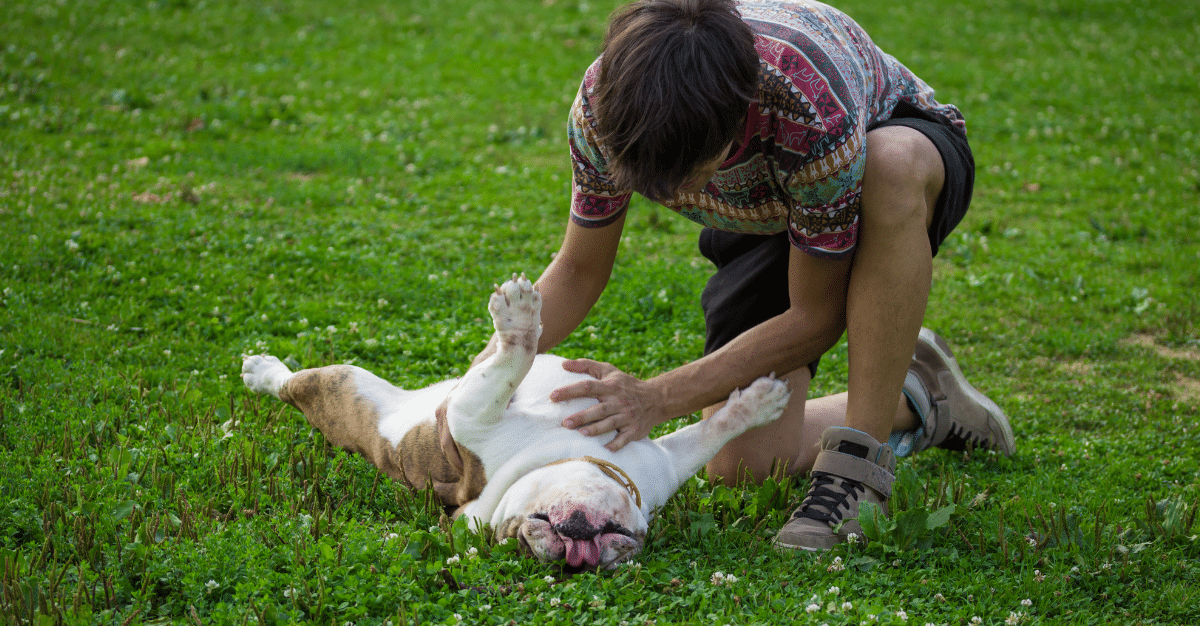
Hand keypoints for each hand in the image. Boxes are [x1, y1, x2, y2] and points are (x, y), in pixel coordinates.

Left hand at [551, 359, 666, 451]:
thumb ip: (586, 366)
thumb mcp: (609, 371)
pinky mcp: (634, 430)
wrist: (656, 399)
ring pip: (610, 423)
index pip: (588, 386)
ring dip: (596, 429)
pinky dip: (616, 444)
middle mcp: (618, 401)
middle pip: (599, 408)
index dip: (570, 390)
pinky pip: (625, 438)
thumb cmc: (626, 385)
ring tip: (581, 434)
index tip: (553, 396)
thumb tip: (563, 364)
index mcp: (610, 387)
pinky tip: (606, 449)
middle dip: (582, 416)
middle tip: (564, 423)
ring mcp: (627, 416)